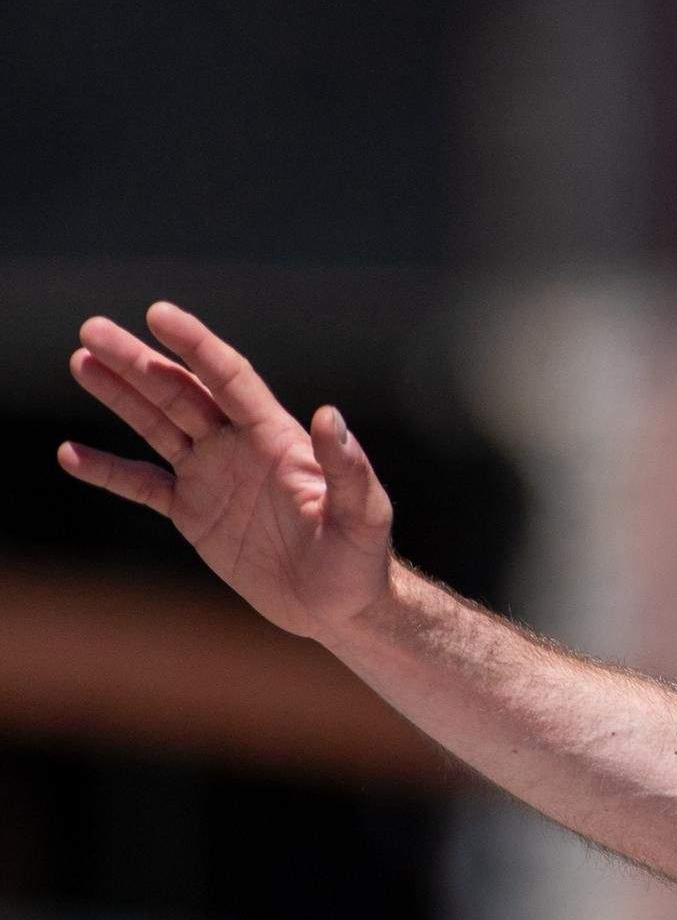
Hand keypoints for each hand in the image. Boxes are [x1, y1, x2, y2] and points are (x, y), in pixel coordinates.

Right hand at [60, 305, 397, 642]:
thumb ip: (347, 469)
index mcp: (277, 438)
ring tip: (81, 360)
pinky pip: (142, 484)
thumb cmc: (360, 559)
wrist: (339, 606)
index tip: (158, 313)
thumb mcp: (363, 515)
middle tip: (91, 329)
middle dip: (137, 361)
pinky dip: (108, 470)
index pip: (230, 378)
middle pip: (180, 393)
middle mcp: (238, 447)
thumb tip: (330, 417)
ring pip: (156, 425)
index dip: (196, 345)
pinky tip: (71, 454)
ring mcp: (212, 476)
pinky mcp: (193, 512)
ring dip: (118, 395)